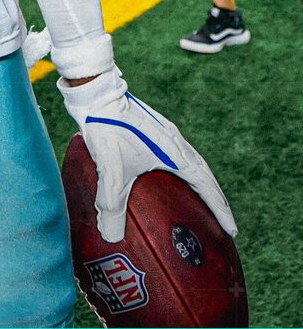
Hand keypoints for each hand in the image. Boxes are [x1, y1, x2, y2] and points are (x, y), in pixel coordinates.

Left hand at [58, 65, 235, 241]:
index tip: (232, 231)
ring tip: (202, 205)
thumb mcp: (109, 168)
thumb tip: (112, 236)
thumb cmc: (105, 126)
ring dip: (202, 185)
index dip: (220, 210)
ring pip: (193, 163)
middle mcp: (176, 141)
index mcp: (174, 152)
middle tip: (222, 224)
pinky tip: (169, 180)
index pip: (206, 186)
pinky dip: (184, 172)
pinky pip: (178, 155)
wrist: (96, 92)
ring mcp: (166, 133)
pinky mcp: (153, 129)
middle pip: (205, 175)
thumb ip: (110, 202)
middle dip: (216, 200)